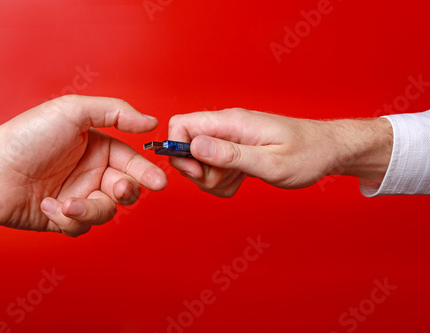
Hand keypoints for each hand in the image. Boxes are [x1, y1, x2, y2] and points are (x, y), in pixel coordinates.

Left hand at [0, 96, 166, 236]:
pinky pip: (82, 226)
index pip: (131, 162)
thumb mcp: (73, 111)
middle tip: (117, 190)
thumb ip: (115, 112)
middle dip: (125, 192)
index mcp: (97, 148)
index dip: (147, 172)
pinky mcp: (62, 218)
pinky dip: (67, 219)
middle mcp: (89, 173)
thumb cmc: (26, 137)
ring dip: (91, 209)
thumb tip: (150, 121)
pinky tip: (48, 206)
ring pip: (106, 212)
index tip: (158, 181)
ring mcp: (77, 196)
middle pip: (125, 190)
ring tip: (68, 203)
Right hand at [168, 108, 392, 197]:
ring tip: (241, 178)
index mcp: (232, 122)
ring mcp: (230, 138)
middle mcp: (227, 127)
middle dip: (199, 172)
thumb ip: (230, 154)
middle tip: (226, 179)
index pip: (182, 125)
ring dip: (213, 179)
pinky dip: (223, 181)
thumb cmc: (308, 154)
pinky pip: (214, 169)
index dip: (179, 150)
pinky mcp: (234, 150)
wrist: (328, 150)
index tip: (199, 172)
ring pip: (199, 162)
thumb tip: (194, 145)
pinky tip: (243, 178)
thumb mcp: (270, 162)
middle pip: (187, 148)